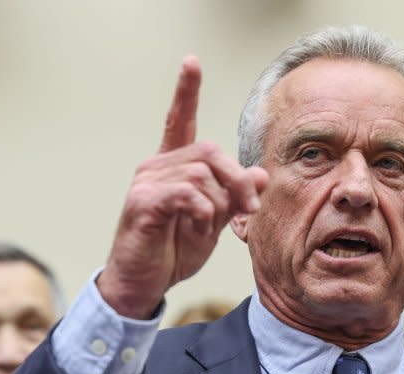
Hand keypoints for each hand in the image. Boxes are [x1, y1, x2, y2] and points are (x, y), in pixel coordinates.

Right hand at [97, 56, 268, 318]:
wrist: (143, 282)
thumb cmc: (172, 250)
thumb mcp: (213, 222)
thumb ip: (235, 197)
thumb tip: (261, 174)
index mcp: (172, 168)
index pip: (178, 120)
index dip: (186, 91)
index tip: (191, 62)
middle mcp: (156, 167)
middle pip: (209, 151)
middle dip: (237, 179)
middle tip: (250, 208)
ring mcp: (146, 182)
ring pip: (202, 174)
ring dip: (219, 203)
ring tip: (209, 226)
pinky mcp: (143, 202)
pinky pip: (187, 193)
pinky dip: (202, 211)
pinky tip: (197, 225)